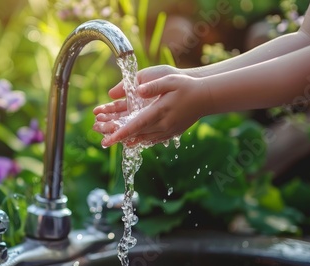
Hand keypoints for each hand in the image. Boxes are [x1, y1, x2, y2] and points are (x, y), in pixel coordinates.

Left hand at [93, 74, 210, 146]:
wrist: (207, 97)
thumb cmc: (187, 86)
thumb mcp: (170, 80)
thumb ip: (153, 86)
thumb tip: (136, 90)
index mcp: (160, 112)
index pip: (135, 125)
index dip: (120, 134)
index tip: (107, 140)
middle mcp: (163, 125)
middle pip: (136, 134)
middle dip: (118, 137)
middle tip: (102, 140)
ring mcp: (168, 131)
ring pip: (143, 139)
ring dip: (127, 140)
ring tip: (112, 140)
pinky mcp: (171, 133)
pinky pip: (152, 140)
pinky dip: (140, 140)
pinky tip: (132, 141)